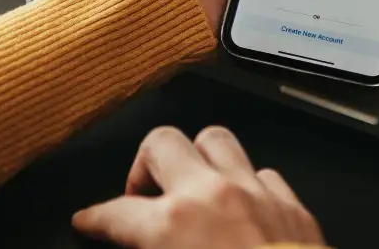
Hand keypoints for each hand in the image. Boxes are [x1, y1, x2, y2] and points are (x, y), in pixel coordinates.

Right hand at [72, 126, 324, 248]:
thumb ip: (151, 248)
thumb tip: (142, 243)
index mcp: (171, 225)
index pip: (116, 212)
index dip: (95, 218)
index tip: (89, 221)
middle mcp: (210, 196)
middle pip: (161, 144)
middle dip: (144, 166)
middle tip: (142, 195)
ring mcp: (253, 194)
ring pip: (215, 140)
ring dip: (198, 158)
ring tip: (191, 182)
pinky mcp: (289, 206)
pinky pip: (263, 174)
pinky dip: (248, 185)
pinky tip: (243, 206)